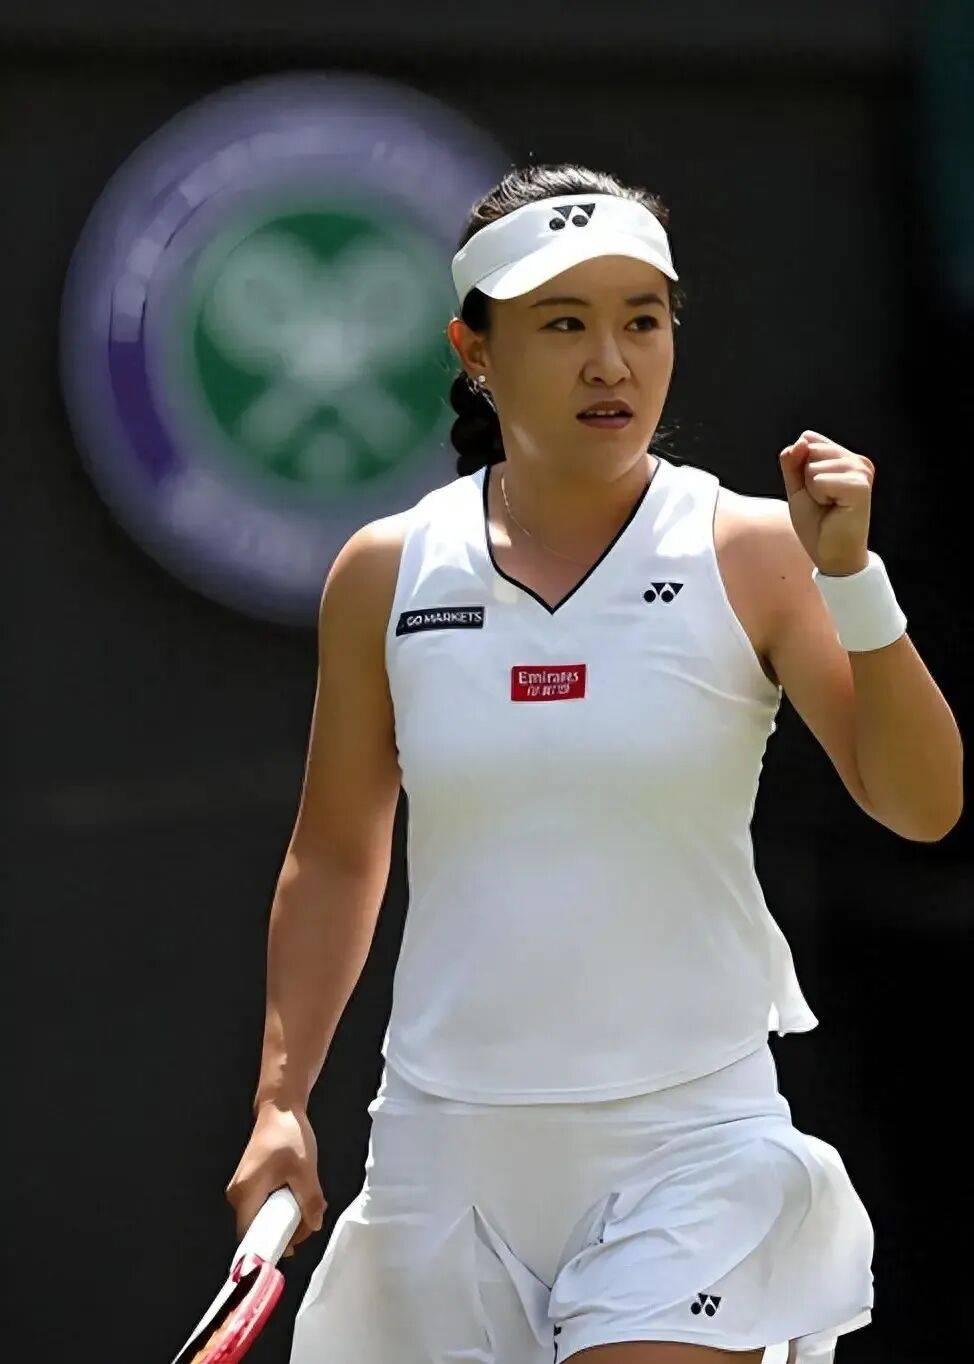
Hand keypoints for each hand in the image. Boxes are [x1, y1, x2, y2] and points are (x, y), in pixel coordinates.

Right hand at [225, 1104, 325, 1258]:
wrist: (279, 1108)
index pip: (252, 1238)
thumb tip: (314, 1226)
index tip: (295, 1248)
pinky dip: (284, 1205)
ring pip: (266, 1217)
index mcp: (245, 1194)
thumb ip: (310, 1201)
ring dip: (289, 1216)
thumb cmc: (288, 1135)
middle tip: (311, 1219)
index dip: (272, 1247)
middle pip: (261, 1229)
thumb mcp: (305, 1170)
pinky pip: (266, 1205)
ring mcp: (243, 1190)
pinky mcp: (251, 1184)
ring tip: (310, 1204)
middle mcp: (238, 1196)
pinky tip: (301, 1195)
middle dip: (288, 1228)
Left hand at [778, 430, 873, 574]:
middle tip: (822, 502)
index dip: (800, 469)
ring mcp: (861, 471)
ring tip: (829, 506)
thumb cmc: (817, 523)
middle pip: (809, 450)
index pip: (807, 440)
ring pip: (812, 466)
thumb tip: (801, 440)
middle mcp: (857, 460)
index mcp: (846, 457)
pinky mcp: (860, 486)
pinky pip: (819, 480)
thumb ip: (792, 461)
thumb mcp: (797, 487)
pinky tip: (834, 509)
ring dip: (812, 491)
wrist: (832, 555)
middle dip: (805, 480)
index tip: (816, 492)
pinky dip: (817, 497)